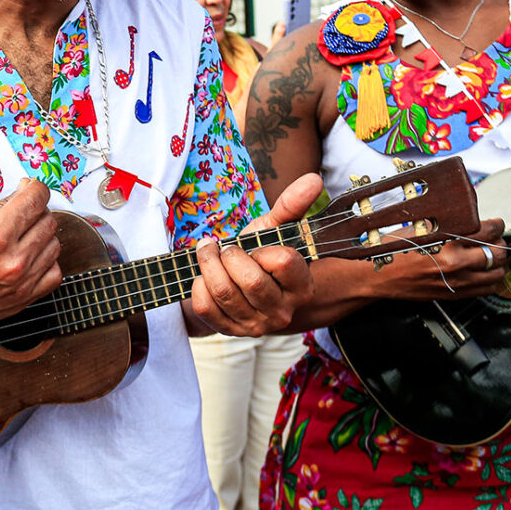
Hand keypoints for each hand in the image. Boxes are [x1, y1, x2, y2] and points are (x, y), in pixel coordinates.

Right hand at [0, 179, 60, 337]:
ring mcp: (21, 283)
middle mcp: (13, 261)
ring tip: (23, 234)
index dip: (36, 188)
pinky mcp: (24, 300)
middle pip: (47, 221)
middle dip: (36, 209)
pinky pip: (53, 273)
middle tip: (22, 210)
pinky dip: (46, 261)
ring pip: (54, 244)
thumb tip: (21, 193)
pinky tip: (31, 257)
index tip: (31, 187)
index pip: (34, 201)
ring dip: (42, 234)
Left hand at [189, 173, 316, 336]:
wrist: (232, 282)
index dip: (261, 248)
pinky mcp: (228, 331)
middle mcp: (282, 312)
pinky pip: (205, 306)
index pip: (283, 262)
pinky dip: (197, 285)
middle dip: (227, 255)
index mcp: (301, 286)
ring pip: (223, 292)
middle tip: (223, 246)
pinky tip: (203, 277)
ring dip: (207, 265)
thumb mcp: (272, 228)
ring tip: (209, 254)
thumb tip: (313, 179)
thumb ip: (292, 205)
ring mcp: (255, 326)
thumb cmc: (255, 253)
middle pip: (249, 281)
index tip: (254, 246)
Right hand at [377, 218, 509, 300]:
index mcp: (447, 242)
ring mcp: (457, 282)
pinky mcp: (454, 294)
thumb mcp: (419, 228)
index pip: (488, 231)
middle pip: (498, 252)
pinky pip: (487, 289)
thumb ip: (448, 225)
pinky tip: (480, 271)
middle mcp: (455, 263)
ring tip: (487, 255)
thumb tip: (472, 220)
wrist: (377, 276)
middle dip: (498, 243)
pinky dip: (489, 279)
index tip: (495, 224)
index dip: (496, 225)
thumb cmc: (392, 251)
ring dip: (496, 263)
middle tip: (492, 239)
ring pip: (498, 273)